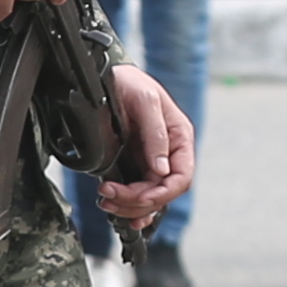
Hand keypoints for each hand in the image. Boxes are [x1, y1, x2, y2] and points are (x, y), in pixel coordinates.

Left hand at [101, 63, 194, 222]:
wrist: (105, 76)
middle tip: (108, 195)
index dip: (162, 192)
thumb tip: (161, 170)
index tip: (139, 196)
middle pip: (162, 192)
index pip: (181, 177)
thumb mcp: (145, 101)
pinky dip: (128, 207)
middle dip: (137, 200)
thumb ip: (156, 134)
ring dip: (129, 207)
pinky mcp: (131, 165)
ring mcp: (149, 161)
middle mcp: (168, 154)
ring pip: (148, 198)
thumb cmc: (130, 82)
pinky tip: (116, 211)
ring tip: (105, 201)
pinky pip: (136, 193)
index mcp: (179, 139)